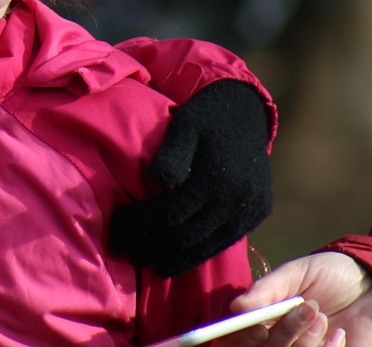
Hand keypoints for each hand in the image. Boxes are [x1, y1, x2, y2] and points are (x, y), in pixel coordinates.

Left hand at [110, 80, 272, 275]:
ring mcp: (249, 211)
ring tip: (139, 261)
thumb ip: (171, 154)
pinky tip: (169, 262)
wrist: (246, 110)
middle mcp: (236, 200)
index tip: (114, 226)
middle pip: (183, 236)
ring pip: (203, 247)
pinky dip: (193, 256)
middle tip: (118, 248)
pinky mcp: (257, 214)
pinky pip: (221, 244)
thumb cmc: (205, 116)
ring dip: (168, 258)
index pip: (168, 214)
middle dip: (147, 245)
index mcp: (216, 179)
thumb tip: (156, 180)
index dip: (139, 224)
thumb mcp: (184, 125)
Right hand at [219, 252, 371, 346]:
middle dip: (286, 334)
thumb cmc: (331, 274)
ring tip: (324, 319)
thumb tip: (236, 306)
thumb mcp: (297, 273)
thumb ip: (268, 289)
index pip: (242, 337)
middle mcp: (283, 340)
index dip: (246, 336)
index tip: (259, 326)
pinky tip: (340, 335)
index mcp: (267, 318)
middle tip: (310, 308)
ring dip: (308, 343)